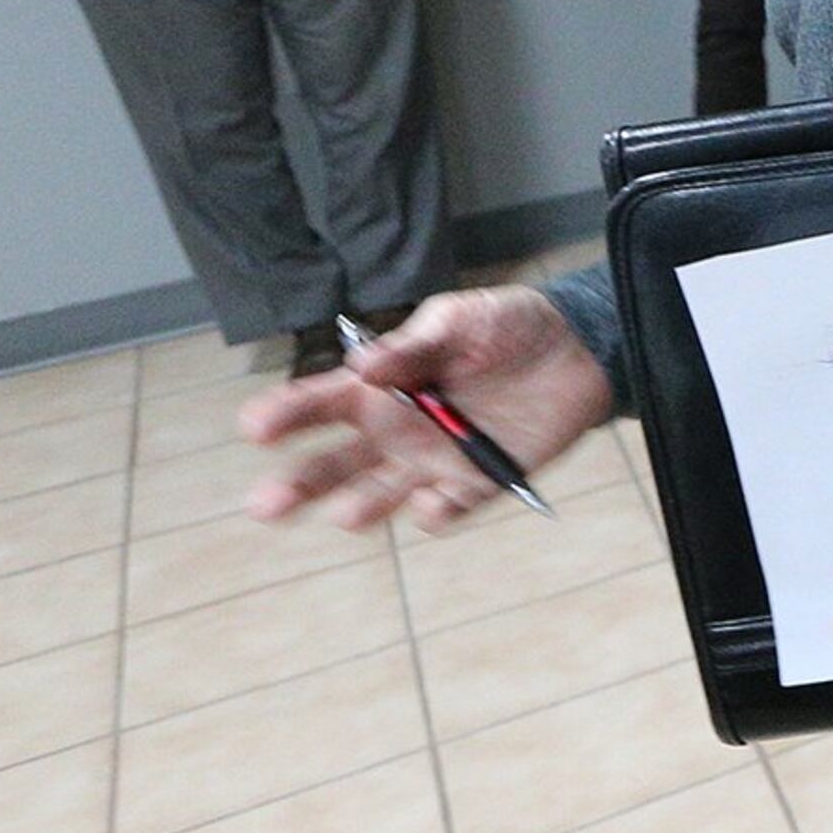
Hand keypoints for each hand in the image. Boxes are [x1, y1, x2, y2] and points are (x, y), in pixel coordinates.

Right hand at [242, 287, 614, 533]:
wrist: (578, 349)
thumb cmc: (508, 327)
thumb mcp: (462, 320)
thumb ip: (415, 345)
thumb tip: (363, 365)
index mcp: (381, 387)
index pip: (320, 403)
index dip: (286, 414)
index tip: (254, 426)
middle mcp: (395, 431)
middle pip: (334, 467)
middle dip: (299, 485)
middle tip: (266, 504)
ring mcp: (432, 461)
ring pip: (378, 497)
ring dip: (359, 508)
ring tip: (346, 512)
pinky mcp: (476, 482)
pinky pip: (445, 508)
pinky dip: (435, 510)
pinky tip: (433, 500)